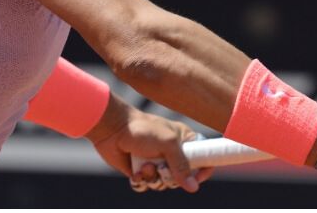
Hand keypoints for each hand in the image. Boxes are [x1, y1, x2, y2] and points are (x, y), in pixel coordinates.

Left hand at [85, 96, 213, 192]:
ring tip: (144, 166)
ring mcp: (156, 162)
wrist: (112, 129)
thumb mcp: (167, 144)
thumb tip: (193, 188)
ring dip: (153, 178)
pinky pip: (147, 186)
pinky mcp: (141, 170)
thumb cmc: (142, 130)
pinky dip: (141, 181)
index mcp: (184, 140)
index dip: (203, 170)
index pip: (204, 157)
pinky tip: (135, 171)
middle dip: (171, 178)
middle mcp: (172, 153)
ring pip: (164, 184)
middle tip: (162, 169)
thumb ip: (181, 165)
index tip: (197, 178)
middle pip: (183, 178)